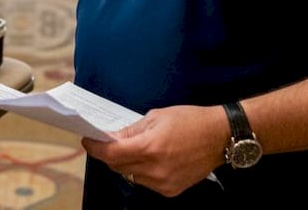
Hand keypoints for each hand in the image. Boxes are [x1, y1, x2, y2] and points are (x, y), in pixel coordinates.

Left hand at [81, 105, 225, 197]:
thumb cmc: (190, 120)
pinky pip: (146, 183)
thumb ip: (132, 130)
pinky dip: (142, 171)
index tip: (87, 140)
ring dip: (126, 163)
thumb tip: (111, 137)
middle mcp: (155, 170)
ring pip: (131, 176)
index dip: (95, 148)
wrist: (220, 137)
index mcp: (150, 147)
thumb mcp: (157, 116)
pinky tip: (150, 159)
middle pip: (118, 166)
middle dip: (110, 154)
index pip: (111, 154)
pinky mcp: (171, 191)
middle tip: (107, 142)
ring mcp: (163, 183)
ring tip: (132, 149)